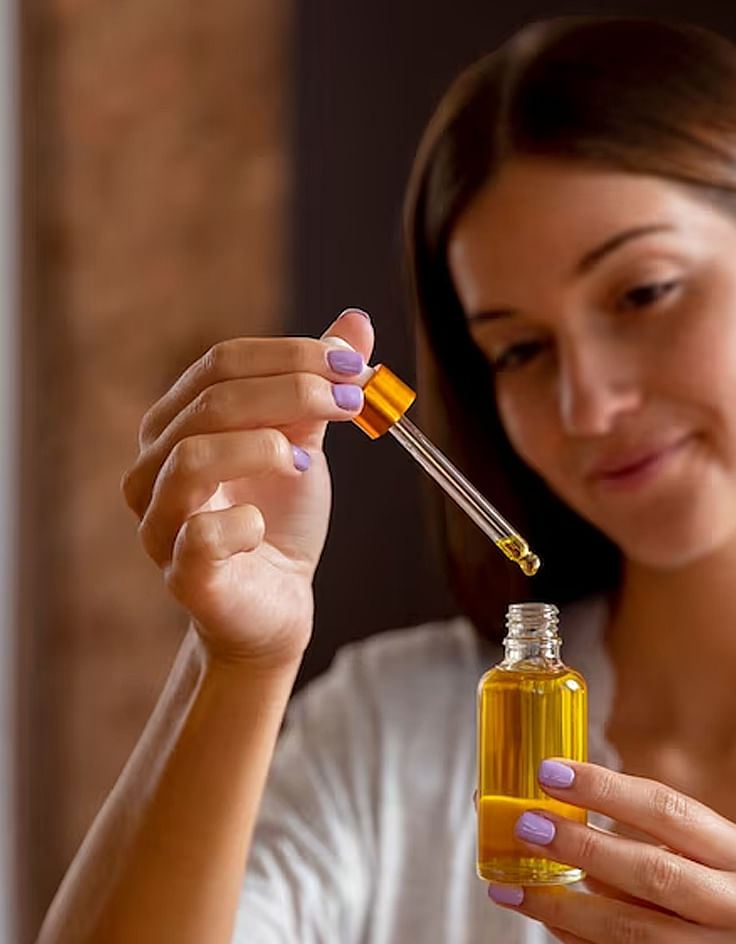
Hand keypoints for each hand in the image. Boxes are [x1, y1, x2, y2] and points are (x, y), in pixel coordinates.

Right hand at [121, 309, 373, 669]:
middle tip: (353, 402)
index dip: (293, 356)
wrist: (278, 603)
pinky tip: (264, 526)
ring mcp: (160, 522)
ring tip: (306, 461)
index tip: (356, 366)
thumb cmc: (279, 521)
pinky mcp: (182, 575)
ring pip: (192, 457)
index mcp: (179, 424)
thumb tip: (356, 323)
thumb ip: (319, 388)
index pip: (223, 362)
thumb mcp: (304, 444)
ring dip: (264, 447)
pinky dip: (242, 523)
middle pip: (213, 401)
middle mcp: (154, 466)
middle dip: (294, 392)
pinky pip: (199, 535)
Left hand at [486, 760, 735, 943]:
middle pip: (653, 872)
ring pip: (631, 930)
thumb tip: (552, 804)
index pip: (669, 810)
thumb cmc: (704, 895)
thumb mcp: (691, 858)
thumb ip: (636, 835)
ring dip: (564, 903)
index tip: (553, 773)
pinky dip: (578, 941)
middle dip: (582, 845)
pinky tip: (547, 917)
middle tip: (529, 825)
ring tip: (519, 882)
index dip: (606, 789)